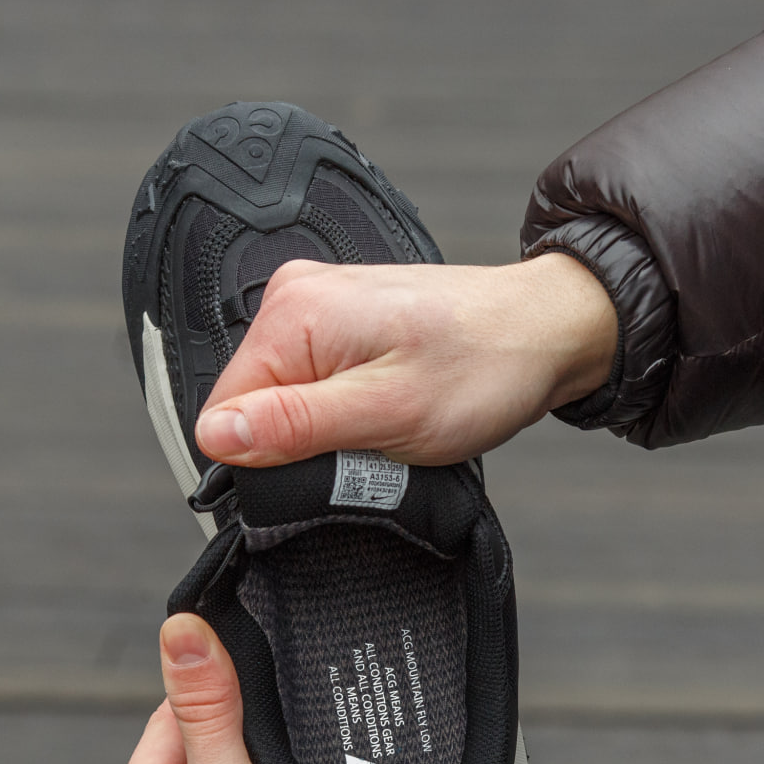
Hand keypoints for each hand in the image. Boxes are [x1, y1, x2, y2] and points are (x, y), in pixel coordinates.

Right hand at [194, 252, 616, 467]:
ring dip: (328, 430)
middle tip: (369, 446)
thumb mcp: (387, 413)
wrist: (547, 333)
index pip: (224, 412)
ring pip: (284, 400)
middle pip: (253, 405)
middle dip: (301, 444)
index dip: (266, 459)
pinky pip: (314, 385)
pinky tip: (388, 408)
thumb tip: (216, 438)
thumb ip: (295, 425)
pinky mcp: (341, 321)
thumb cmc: (484, 368)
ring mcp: (318, 306)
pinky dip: (345, 411)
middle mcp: (295, 298)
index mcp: (293, 313)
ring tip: (385, 424)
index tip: (327, 465)